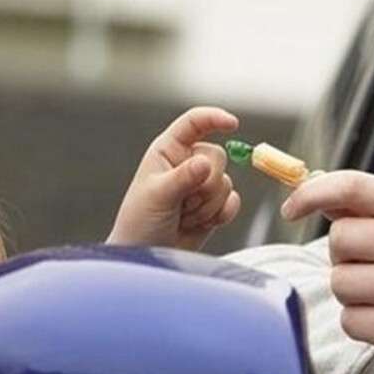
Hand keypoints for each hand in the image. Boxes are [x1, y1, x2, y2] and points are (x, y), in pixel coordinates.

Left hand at [106, 107, 240, 249]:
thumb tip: (206, 162)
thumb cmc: (140, 222)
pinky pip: (233, 202)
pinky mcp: (214, 206)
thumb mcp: (157, 196)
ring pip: (226, 183)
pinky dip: (220, 215)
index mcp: (167, 150)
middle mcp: (186, 163)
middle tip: (181, 202)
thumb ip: (182, 177)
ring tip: (183, 216)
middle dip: (204, 184)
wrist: (147, 255)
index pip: (194, 123)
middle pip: (218, 157)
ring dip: (207, 205)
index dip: (214, 118)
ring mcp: (201, 185)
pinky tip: (199, 224)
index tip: (232, 123)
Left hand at [281, 171, 373, 362]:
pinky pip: (348, 319)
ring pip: (339, 281)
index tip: (290, 209)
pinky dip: (358, 322)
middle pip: (340, 237)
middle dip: (343, 254)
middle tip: (371, 264)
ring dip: (349, 290)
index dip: (311, 194)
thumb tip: (301, 184)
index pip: (352, 186)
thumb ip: (350, 200)